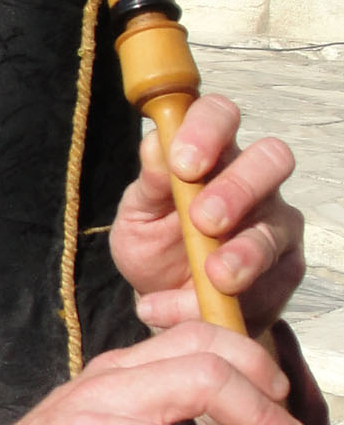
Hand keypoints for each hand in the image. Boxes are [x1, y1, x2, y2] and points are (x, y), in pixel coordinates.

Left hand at [110, 93, 304, 331]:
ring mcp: (275, 224)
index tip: (184, 165)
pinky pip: (276, 279)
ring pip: (279, 225)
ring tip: (215, 277)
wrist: (166, 303)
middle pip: (271, 158)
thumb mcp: (138, 218)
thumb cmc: (155, 246)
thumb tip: (153, 145)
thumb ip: (149, 185)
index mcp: (211, 156)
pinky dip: (238, 298)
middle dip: (238, 188)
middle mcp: (252, 182)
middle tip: (205, 220)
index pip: (220, 116)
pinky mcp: (287, 269)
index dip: (207, 131)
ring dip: (246, 253)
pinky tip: (200, 308)